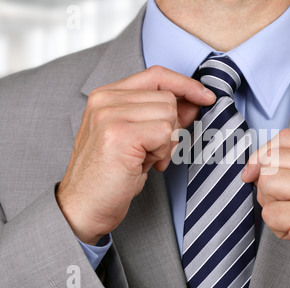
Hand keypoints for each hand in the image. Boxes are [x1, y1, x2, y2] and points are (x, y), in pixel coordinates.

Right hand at [57, 66, 215, 244]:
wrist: (83, 209)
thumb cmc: (110, 178)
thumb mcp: (139, 139)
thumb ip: (162, 117)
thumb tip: (194, 103)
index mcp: (107, 97)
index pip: (156, 75)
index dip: (185, 84)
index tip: (205, 96)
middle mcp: (104, 100)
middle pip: (167, 98)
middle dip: (172, 128)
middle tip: (155, 153)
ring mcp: (109, 115)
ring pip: (168, 114)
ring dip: (166, 143)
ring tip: (145, 160)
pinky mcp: (119, 134)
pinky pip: (165, 133)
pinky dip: (162, 152)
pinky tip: (145, 165)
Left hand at [242, 129, 289, 287]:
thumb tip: (257, 164)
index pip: (288, 138)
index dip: (264, 153)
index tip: (254, 171)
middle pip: (272, 159)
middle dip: (266, 184)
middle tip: (283, 204)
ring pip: (267, 182)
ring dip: (271, 205)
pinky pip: (269, 213)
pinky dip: (277, 228)